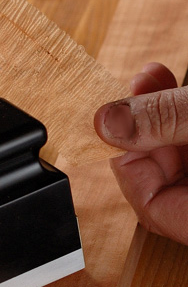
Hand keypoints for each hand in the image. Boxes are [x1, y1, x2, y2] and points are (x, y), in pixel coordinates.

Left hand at [95, 62, 187, 243]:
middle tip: (130, 90)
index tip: (110, 124)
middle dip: (142, 127)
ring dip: (159, 112)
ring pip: (179, 153)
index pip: (152, 208)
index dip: (125, 163)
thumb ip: (164, 122)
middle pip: (165, 177)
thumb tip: (106, 123)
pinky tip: (169, 83)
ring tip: (149, 78)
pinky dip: (181, 113)